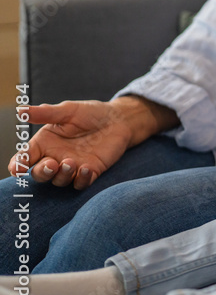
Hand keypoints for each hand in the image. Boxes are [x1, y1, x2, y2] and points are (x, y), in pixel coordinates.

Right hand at [6, 96, 175, 189]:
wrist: (119, 119)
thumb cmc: (91, 113)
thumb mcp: (68, 110)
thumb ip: (46, 113)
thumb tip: (21, 111)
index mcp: (45, 143)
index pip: (25, 158)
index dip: (18, 165)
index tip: (18, 168)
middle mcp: (55, 157)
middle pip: (40, 174)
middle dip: (42, 173)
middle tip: (51, 164)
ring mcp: (73, 167)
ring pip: (59, 181)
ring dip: (62, 175)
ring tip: (70, 162)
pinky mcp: (90, 171)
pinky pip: (81, 183)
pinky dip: (81, 180)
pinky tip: (86, 169)